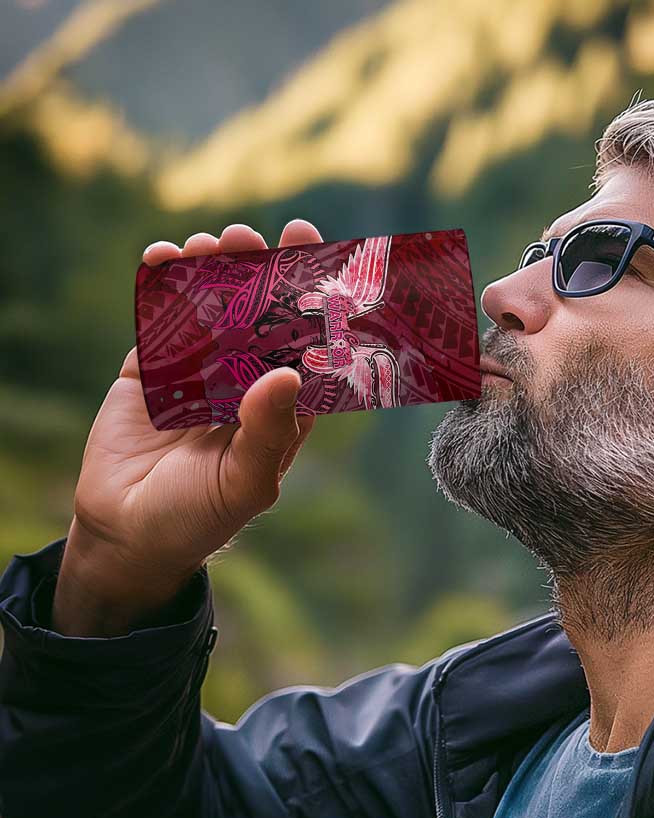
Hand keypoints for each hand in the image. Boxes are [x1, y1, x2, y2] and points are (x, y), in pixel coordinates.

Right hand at [53, 220, 323, 633]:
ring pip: (211, 308)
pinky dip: (162, 286)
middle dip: (261, 273)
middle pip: (260, 316)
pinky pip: (160, 319)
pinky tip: (164, 258)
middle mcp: (245, 382)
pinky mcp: (152, 368)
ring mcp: (198, 371)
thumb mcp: (244, 483)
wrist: (127, 534)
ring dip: (213, 271)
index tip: (317, 261)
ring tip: (212, 243)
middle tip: (254, 237)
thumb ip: (268, 432)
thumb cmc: (200, 517)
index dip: (313, 303)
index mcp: (282, 408)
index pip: (305, 347)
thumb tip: (289, 373)